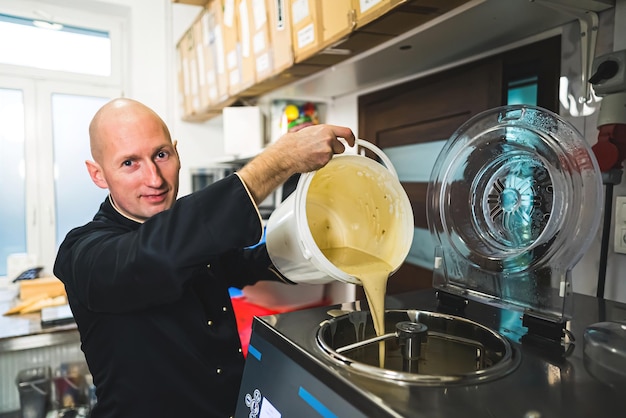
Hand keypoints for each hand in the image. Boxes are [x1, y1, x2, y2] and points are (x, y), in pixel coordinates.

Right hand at [237, 124, 354, 203]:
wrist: (287, 153)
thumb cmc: (294, 143)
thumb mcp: (310, 131)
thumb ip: (323, 133)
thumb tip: (330, 135)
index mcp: (325, 129)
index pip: (346, 131)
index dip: (351, 138)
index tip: (352, 141)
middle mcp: (328, 138)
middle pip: (341, 147)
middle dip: (335, 150)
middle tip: (323, 150)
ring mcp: (327, 150)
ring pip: (334, 155)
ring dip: (327, 156)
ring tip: (314, 153)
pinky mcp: (324, 160)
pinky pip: (327, 162)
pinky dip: (321, 162)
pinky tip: (312, 158)